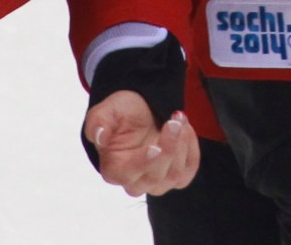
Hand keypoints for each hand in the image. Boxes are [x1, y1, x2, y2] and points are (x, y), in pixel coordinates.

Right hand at [84, 92, 198, 196]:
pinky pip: (189, 171)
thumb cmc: (122, 112)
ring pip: (175, 176)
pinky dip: (192, 149)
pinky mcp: (176, 176)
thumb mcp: (106, 110)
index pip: (129, 174)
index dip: (144, 163)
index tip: (155, 146)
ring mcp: (157, 182)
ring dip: (182, 145)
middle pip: (156, 177)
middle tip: (175, 119)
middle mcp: (136, 182)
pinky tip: (186, 129)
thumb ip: (98, 123)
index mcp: (114, 169)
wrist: (141, 109)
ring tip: (180, 118)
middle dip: (169, 146)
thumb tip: (99, 136)